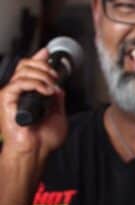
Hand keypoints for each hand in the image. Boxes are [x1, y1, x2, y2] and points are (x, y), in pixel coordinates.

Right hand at [0, 48, 66, 163]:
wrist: (37, 151)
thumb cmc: (44, 139)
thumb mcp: (57, 113)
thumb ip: (57, 98)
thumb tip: (58, 86)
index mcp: (28, 94)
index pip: (29, 69)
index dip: (38, 59)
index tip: (48, 53)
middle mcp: (17, 92)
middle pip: (25, 65)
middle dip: (44, 67)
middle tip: (55, 77)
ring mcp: (11, 95)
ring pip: (23, 71)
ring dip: (43, 76)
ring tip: (52, 88)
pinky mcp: (6, 100)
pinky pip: (18, 83)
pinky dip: (36, 84)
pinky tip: (46, 91)